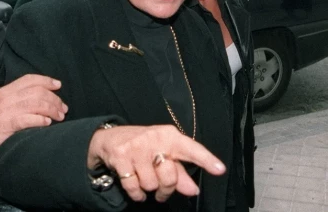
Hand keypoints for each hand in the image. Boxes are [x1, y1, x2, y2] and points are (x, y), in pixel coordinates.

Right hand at [0, 74, 66, 176]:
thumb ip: (16, 102)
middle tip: (63, 109)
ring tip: (59, 117)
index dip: (46, 80)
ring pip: (36, 103)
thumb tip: (40, 101)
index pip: (29, 79)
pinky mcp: (5, 124)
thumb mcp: (0, 107)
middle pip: (37, 91)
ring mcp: (5, 110)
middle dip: (54, 99)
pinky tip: (47, 123)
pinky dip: (40, 119)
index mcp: (5, 91)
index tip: (58, 85)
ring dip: (52, 109)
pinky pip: (27, 119)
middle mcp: (6, 97)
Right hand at [87, 125, 225, 202]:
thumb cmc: (142, 146)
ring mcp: (136, 147)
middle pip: (169, 176)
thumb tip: (193, 190)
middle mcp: (153, 138)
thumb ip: (179, 172)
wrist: (108, 138)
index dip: (205, 159)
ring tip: (143, 178)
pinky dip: (136, 193)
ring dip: (148, 188)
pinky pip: (134, 186)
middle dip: (166, 188)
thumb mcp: (162, 153)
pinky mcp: (120, 156)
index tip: (219, 169)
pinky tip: (135, 187)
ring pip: (151, 184)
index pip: (190, 148)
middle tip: (161, 188)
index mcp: (169, 136)